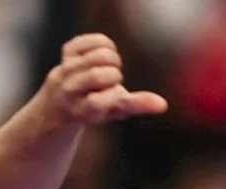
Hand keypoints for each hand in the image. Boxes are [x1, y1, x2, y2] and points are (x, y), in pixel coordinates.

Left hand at [44, 33, 167, 124]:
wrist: (62, 101)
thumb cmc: (97, 107)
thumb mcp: (115, 110)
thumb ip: (137, 105)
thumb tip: (163, 105)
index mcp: (82, 110)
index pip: (99, 101)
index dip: (113, 95)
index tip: (116, 96)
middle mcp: (68, 91)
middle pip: (98, 75)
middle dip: (113, 76)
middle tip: (110, 81)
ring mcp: (65, 70)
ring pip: (99, 56)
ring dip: (111, 60)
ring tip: (107, 67)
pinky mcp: (67, 51)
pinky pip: (95, 40)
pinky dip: (104, 44)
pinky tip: (100, 55)